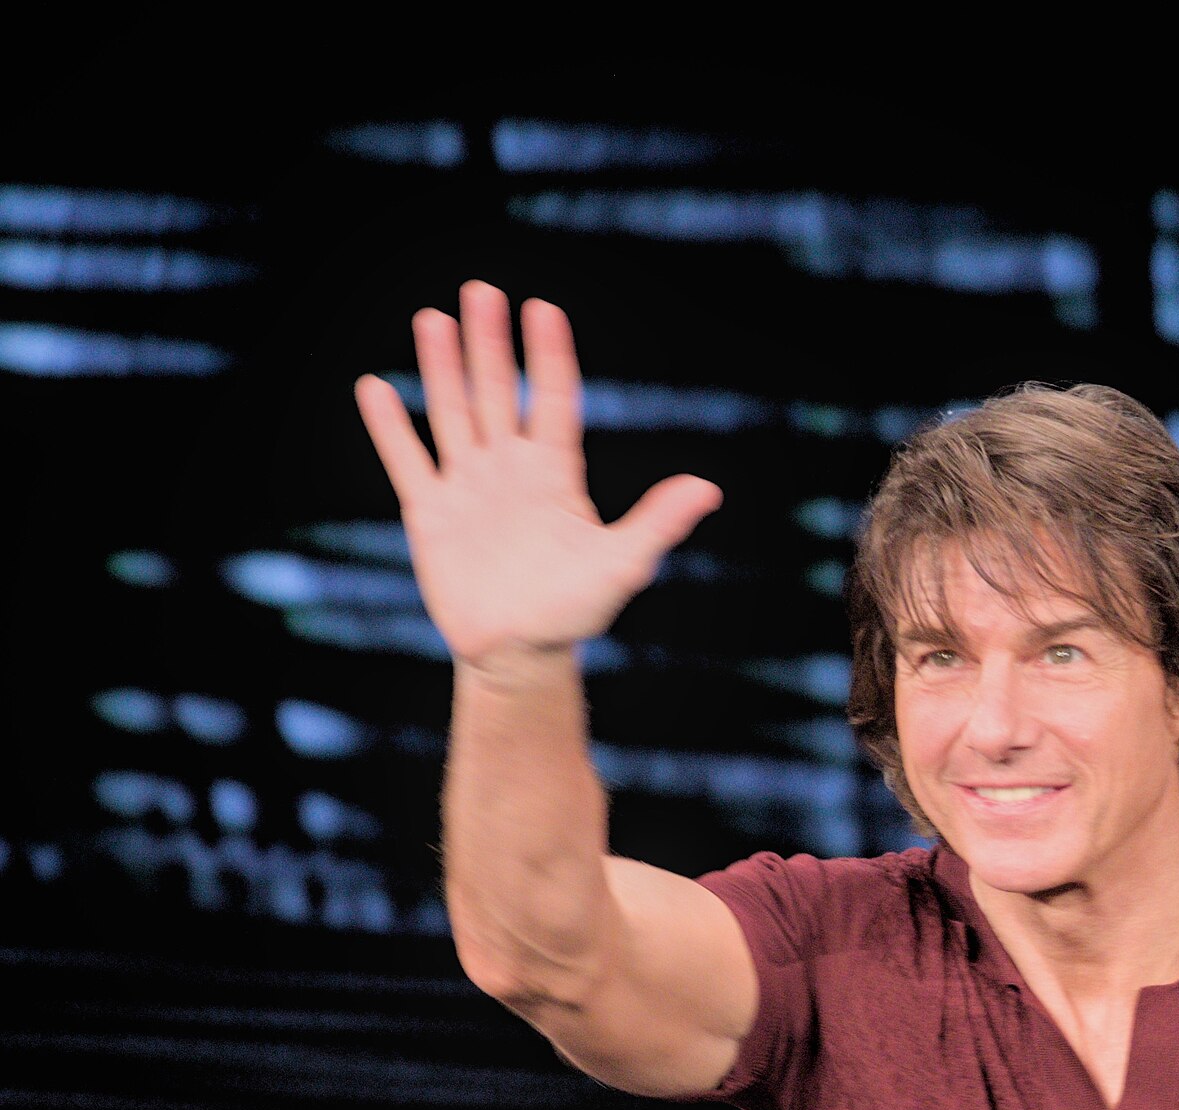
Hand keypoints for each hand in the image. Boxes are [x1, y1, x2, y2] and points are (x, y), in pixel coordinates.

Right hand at [353, 279, 722, 670]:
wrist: (520, 655)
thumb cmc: (575, 612)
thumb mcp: (622, 565)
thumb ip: (658, 522)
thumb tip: (709, 489)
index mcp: (555, 474)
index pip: (555, 401)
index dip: (550, 356)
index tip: (543, 308)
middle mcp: (510, 469)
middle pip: (499, 393)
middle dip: (490, 344)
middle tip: (482, 291)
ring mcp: (468, 487)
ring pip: (453, 413)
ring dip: (443, 368)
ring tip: (434, 320)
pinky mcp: (431, 513)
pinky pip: (407, 460)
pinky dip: (390, 427)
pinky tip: (374, 388)